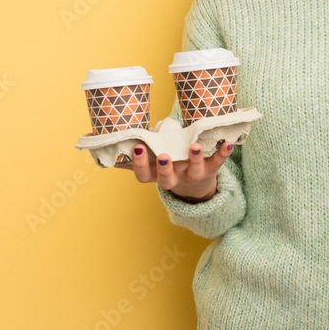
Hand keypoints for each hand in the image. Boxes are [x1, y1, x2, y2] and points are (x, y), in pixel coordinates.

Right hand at [114, 141, 233, 202]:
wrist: (196, 187)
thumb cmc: (166, 166)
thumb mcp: (148, 165)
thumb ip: (128, 159)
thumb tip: (100, 150)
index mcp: (155, 175)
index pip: (143, 174)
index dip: (140, 163)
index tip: (137, 147)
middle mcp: (174, 178)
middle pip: (167, 178)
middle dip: (165, 168)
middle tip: (164, 156)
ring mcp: (192, 175)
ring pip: (194, 171)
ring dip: (195, 158)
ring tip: (195, 147)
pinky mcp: (210, 170)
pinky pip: (217, 163)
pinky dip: (223, 153)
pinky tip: (228, 142)